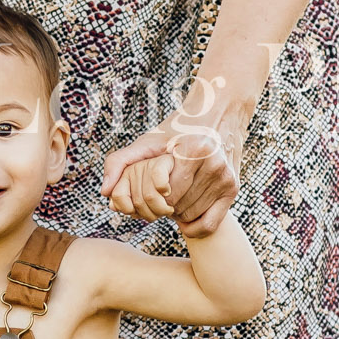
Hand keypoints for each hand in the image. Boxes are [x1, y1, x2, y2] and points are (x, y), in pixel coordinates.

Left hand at [102, 116, 238, 236]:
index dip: (151, 195)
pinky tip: (185, 215)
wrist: (218, 112)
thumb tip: (105, 192)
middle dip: (164, 203)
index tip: (153, 184)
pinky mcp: (233, 188)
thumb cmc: (177, 129)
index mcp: (193, 151)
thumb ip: (120, 161)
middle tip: (163, 190)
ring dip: (177, 212)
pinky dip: (193, 226)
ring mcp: (226, 178)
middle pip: (175, 207)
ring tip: (175, 194)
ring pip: (190, 216)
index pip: (162, 194)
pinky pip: (209, 225)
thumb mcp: (147, 140)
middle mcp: (213, 165)